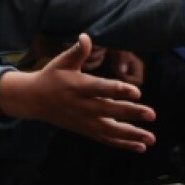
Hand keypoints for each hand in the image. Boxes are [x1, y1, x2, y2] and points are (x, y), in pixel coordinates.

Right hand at [0, 34, 155, 151]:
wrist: (33, 100)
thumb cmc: (51, 77)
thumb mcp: (61, 62)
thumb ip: (77, 51)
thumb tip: (86, 36)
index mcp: (77, 86)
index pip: (100, 88)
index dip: (118, 90)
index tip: (136, 92)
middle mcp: (81, 105)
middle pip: (108, 110)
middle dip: (130, 113)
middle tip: (151, 114)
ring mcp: (83, 120)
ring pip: (109, 130)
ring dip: (131, 135)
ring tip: (150, 139)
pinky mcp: (85, 130)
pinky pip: (105, 139)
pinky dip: (122, 144)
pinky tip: (140, 147)